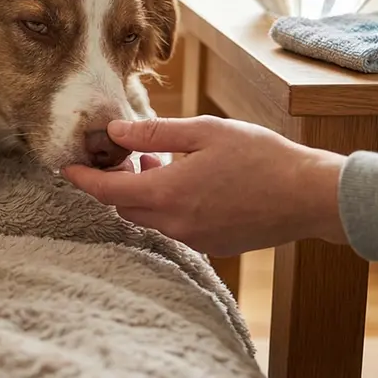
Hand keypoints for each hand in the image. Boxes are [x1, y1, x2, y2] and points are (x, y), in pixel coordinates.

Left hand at [61, 115, 348, 257]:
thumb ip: (154, 133)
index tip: (67, 167)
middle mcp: (176, 224)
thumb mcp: (204, 132)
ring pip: (150, 218)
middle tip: (123, 155)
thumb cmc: (261, 156)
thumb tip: (115, 131)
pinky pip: (175, 226)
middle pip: (125, 208)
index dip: (82, 180)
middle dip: (116, 184)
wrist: (310, 196)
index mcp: (168, 194)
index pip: (107, 193)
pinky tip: (186, 180)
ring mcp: (196, 239)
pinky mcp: (213, 245)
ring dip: (144, 194)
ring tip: (158, 161)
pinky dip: (168, 205)